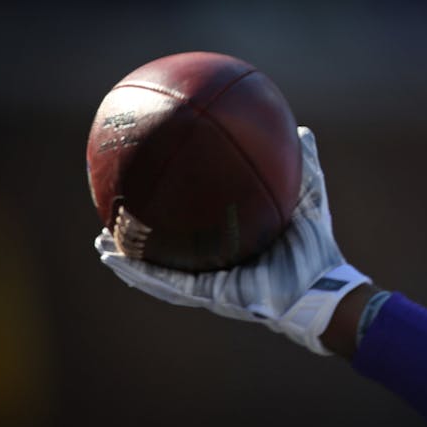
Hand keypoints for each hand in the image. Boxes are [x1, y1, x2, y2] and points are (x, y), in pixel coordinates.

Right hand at [95, 127, 370, 354]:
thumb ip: (304, 165)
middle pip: (170, 247)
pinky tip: (121, 262)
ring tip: (102, 243)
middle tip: (115, 216)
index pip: (197, 226)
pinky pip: (170, 285)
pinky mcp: (210, 297)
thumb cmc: (316, 247)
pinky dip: (144, 275)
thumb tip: (301, 129)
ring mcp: (210, 283)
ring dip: (131, 258)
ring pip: (160, 269)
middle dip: (142, 235)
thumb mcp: (308, 196)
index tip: (154, 190)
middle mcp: (217, 264)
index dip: (174, 211)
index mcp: (233, 243)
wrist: (323, 287)